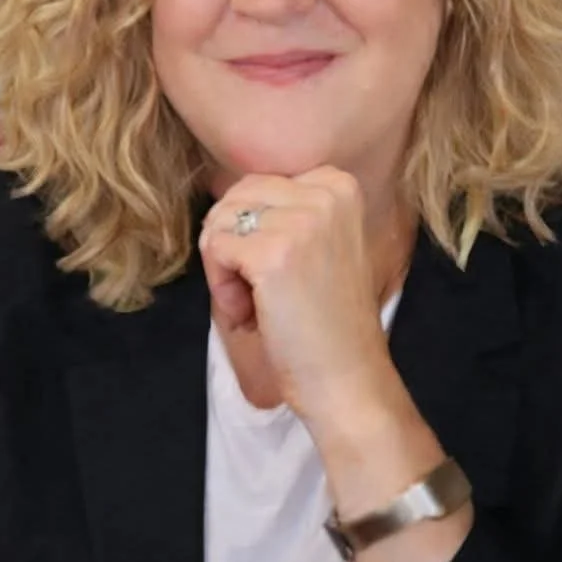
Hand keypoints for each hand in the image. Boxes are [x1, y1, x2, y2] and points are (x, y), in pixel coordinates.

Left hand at [198, 167, 394, 425]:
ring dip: (224, 268)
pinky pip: (214, 248)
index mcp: (339, 185)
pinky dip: (220, 286)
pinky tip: (249, 313)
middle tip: (257, 291)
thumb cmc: (326, 320)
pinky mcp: (272, 254)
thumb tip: (221, 198)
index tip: (275, 269)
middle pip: (235, 199)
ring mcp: (300, 222)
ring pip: (219, 222)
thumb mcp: (321, 243)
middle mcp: (325, 194)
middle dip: (232, 245)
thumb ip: (286, 211)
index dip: (251, 230)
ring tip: (254, 303)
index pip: (259, 184)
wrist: (347, 377)